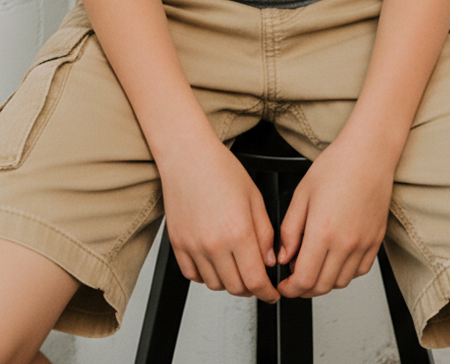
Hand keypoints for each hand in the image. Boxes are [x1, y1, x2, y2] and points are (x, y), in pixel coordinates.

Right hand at [158, 134, 279, 302]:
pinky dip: (206, 275)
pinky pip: (193, 275)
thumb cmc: (220, 169)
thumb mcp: (254, 197)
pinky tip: (214, 261)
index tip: (271, 293)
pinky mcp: (178, 244)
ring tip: (235, 266)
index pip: (256, 280)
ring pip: (215, 284)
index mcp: (238, 232)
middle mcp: (214, 244)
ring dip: (229, 281)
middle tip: (256, 278)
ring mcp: (193, 246)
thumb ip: (265, 233)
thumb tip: (269, 260)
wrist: (187, 156)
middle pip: (236, 288)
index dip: (267, 292)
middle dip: (250, 288)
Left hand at [276, 133, 393, 297]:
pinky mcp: (376, 241)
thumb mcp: (301, 194)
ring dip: (324, 281)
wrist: (368, 154)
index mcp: (322, 232)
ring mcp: (363, 244)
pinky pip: (359, 271)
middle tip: (294, 277)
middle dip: (303, 288)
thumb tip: (283, 256)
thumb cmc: (336, 166)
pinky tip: (335, 258)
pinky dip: (345, 272)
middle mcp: (345, 243)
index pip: (304, 280)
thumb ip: (289, 229)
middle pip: (322, 286)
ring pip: (341, 282)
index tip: (284, 285)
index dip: (290, 289)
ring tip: (314, 264)